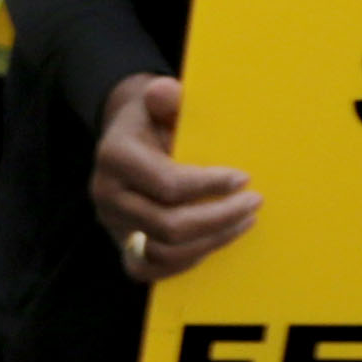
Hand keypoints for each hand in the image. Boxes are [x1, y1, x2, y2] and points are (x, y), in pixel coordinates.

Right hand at [90, 75, 257, 277]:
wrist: (130, 136)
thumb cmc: (155, 118)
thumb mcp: (159, 100)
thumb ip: (166, 97)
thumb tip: (166, 92)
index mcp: (114, 156)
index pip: (168, 185)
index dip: (210, 186)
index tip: (244, 178)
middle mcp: (106, 195)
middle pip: (168, 226)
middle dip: (219, 218)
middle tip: (254, 203)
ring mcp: (113, 224)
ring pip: (164, 253)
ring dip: (211, 241)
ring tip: (243, 220)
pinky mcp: (123, 244)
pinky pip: (151, 269)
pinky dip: (189, 260)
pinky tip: (218, 239)